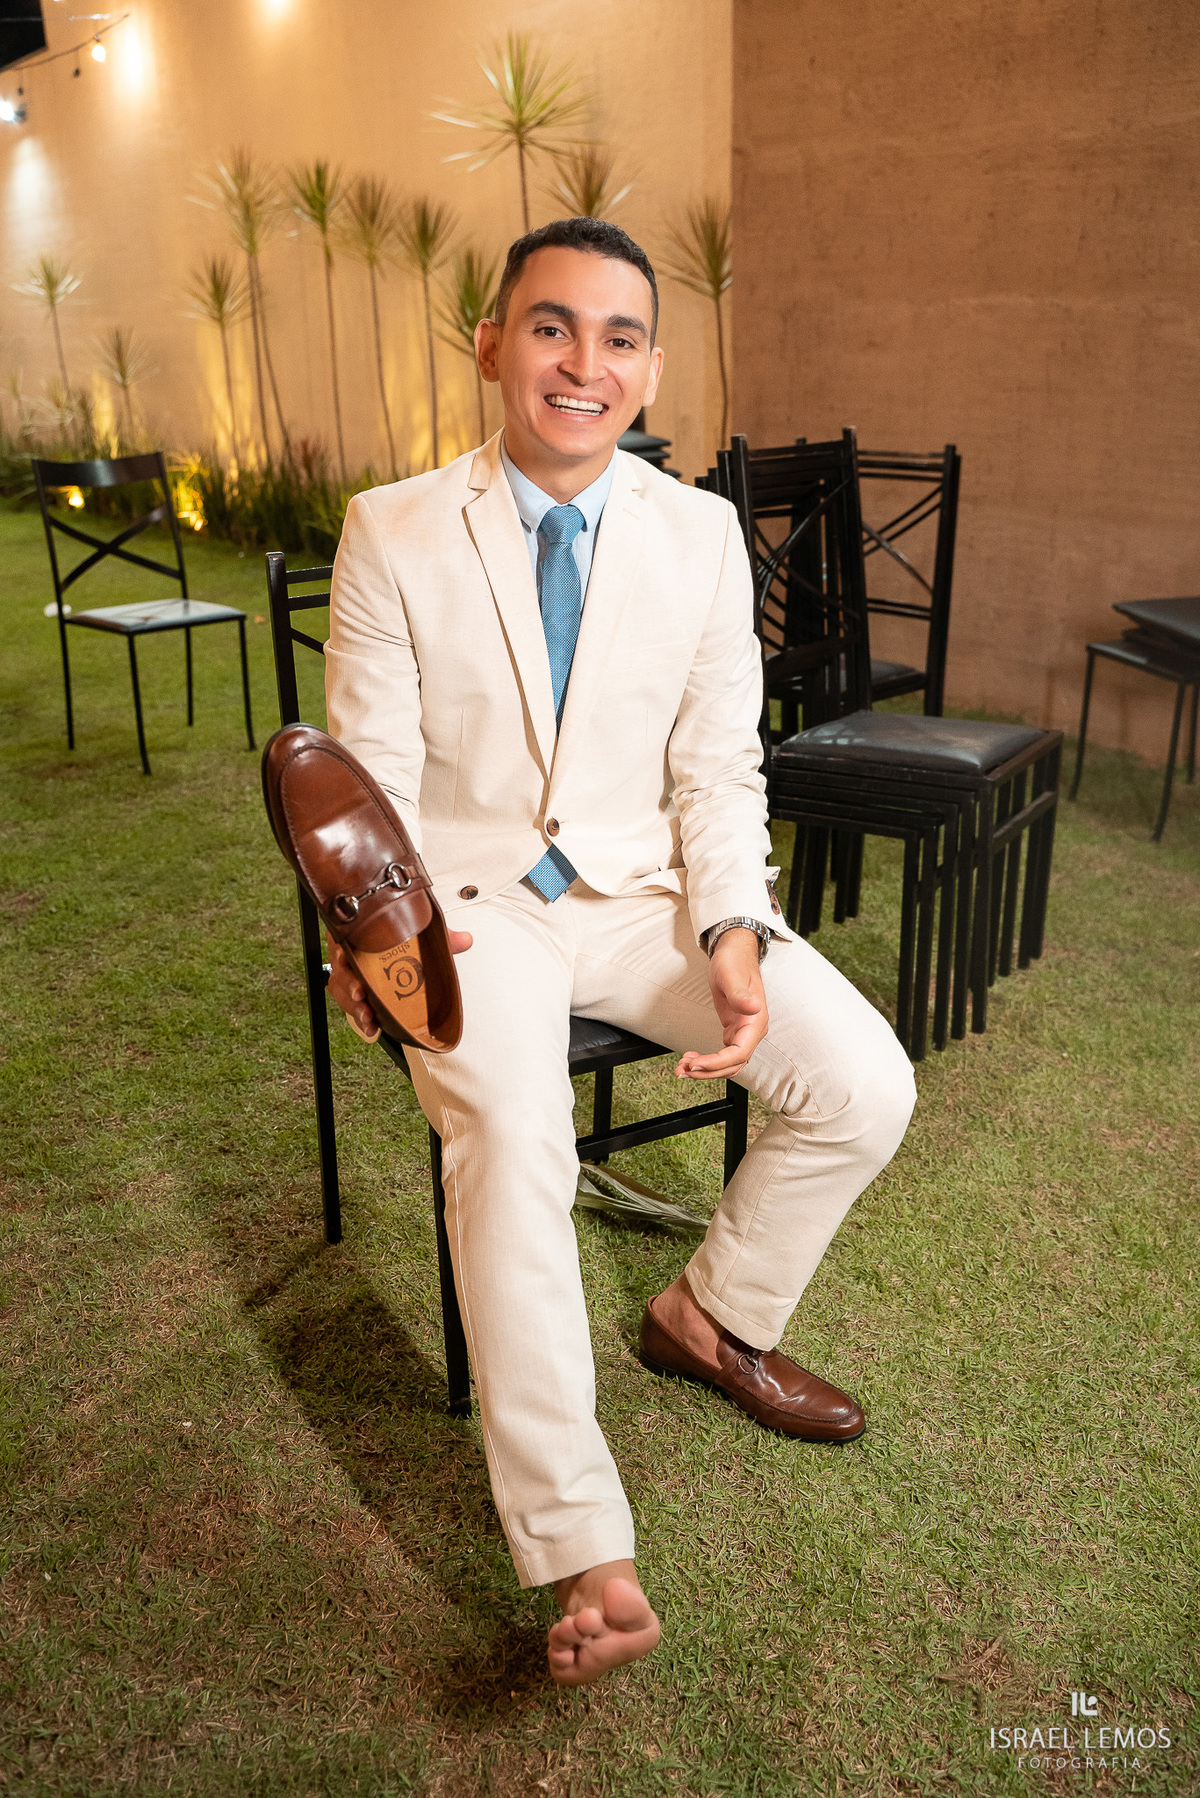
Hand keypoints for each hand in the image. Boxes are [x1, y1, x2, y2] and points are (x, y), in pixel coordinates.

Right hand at [326, 928, 472, 1043]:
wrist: (395, 944)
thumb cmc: (400, 936)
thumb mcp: (421, 932)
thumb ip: (442, 936)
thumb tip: (465, 940)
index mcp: (360, 934)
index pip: (344, 939)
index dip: (341, 949)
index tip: (344, 956)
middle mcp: (351, 956)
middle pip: (341, 971)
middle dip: (348, 985)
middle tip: (360, 993)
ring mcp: (352, 976)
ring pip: (342, 992)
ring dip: (353, 1007)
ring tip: (367, 1016)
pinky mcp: (358, 994)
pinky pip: (353, 1007)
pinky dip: (362, 1020)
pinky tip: (372, 1028)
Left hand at [676, 928, 767, 1079]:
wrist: (734, 953)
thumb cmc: (734, 962)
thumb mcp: (731, 976)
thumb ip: (741, 995)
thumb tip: (754, 1007)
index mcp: (755, 1021)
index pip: (739, 1054)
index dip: (717, 1063)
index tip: (696, 1064)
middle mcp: (753, 1031)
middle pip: (733, 1065)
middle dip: (708, 1071)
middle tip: (683, 1070)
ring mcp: (744, 1032)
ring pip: (728, 1064)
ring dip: (706, 1070)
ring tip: (683, 1068)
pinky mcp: (734, 1031)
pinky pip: (723, 1055)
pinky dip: (708, 1061)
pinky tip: (691, 1060)